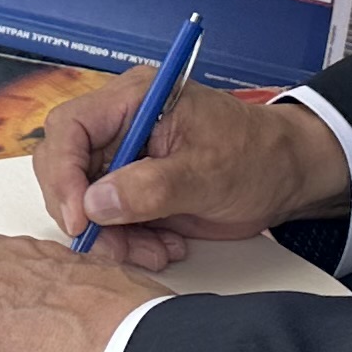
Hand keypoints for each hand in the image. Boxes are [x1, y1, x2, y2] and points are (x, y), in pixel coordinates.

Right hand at [36, 74, 348, 272]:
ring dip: (110, 235)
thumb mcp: (208, 173)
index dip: (63, 174)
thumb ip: (150, 188)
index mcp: (135, 99)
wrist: (288, 176)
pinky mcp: (133, 187)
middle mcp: (121, 123)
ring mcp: (125, 156)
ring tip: (155, 252)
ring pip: (85, 201)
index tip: (79, 218)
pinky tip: (163, 248)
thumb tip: (95, 204)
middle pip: (66, 167)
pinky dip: (127, 241)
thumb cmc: (258, 156)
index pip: (70, 128)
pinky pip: (109, 219)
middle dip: (85, 213)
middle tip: (113, 246)